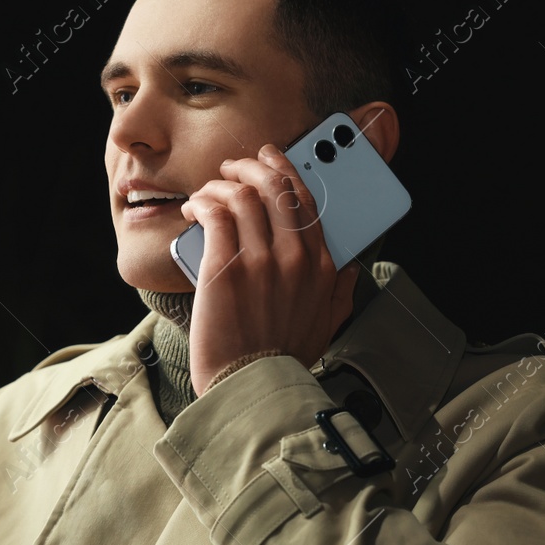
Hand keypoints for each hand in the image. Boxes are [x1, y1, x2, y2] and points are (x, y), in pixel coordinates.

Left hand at [180, 143, 362, 395]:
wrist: (251, 385)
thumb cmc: (282, 358)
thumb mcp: (327, 325)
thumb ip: (341, 292)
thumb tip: (351, 268)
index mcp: (321, 266)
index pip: (305, 199)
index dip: (284, 169)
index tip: (269, 158)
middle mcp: (293, 257)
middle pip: (274, 186)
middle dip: (250, 165)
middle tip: (233, 167)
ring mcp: (259, 261)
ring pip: (241, 194)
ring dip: (221, 184)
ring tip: (208, 192)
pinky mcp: (224, 270)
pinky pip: (214, 214)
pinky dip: (202, 203)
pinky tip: (194, 210)